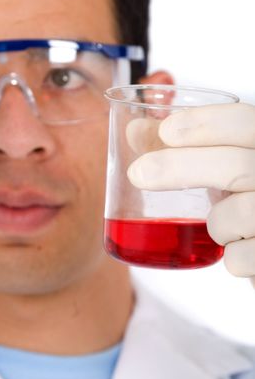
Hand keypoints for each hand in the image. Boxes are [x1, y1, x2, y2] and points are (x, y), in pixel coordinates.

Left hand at [127, 102, 254, 279]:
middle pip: (235, 166)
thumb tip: (134, 131)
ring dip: (216, 222)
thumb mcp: (227, 164)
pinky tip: (242, 246)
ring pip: (235, 215)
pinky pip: (239, 258)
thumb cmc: (252, 194)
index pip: (243, 120)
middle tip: (137, 174)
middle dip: (179, 167)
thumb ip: (186, 146)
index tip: (165, 131)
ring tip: (225, 223)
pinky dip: (230, 256)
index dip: (205, 122)